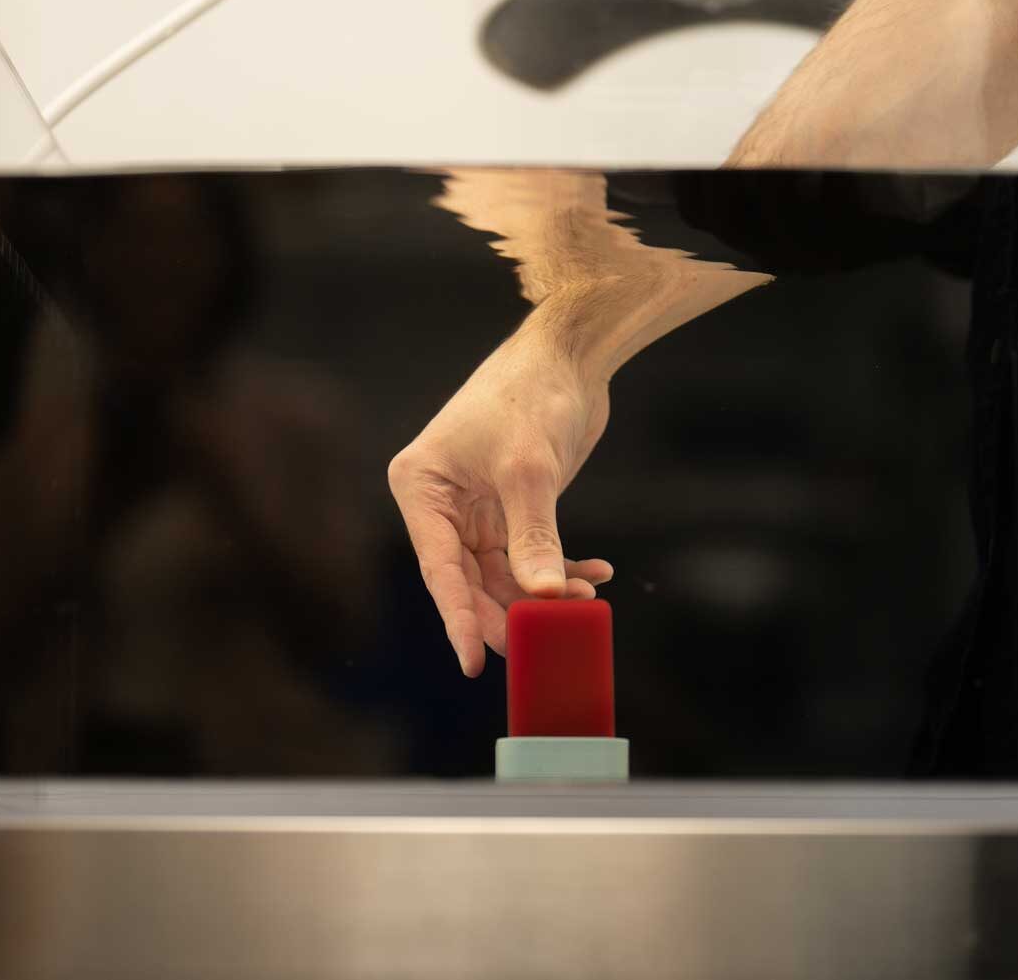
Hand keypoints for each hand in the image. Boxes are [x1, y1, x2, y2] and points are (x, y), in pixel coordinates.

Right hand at [388, 327, 615, 676]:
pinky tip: (596, 573)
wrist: (570, 353)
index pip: (438, 569)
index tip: (473, 665)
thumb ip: (533, 537)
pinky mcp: (509, 504)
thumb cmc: (534, 394)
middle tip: (545, 641)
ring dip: (543, 591)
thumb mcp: (531, 471)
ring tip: (586, 601)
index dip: (458, 619)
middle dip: (508, 611)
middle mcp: (440, 500)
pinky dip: (561, 566)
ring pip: (502, 573)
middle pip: (468, 579)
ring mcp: (475, 505)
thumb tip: (543, 597)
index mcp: (421, 486)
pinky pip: (528, 552)